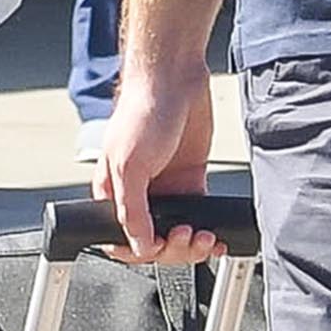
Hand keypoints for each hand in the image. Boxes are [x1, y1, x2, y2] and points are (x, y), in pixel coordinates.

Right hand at [90, 40, 220, 256]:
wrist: (174, 79)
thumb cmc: (143, 111)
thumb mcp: (129, 166)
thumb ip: (132, 210)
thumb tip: (139, 246)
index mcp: (114, 193)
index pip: (119, 239)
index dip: (139, 251)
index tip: (158, 248)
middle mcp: (139, 194)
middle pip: (152, 242)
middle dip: (172, 248)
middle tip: (186, 235)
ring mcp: (166, 189)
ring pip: (177, 234)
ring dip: (192, 244)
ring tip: (205, 236)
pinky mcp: (190, 181)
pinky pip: (199, 216)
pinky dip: (209, 230)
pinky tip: (217, 236)